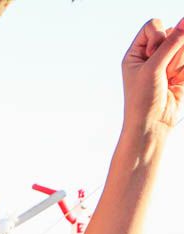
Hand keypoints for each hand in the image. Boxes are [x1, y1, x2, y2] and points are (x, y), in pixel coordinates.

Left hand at [120, 18, 183, 133]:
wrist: (152, 125)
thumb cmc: (143, 98)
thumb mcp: (153, 67)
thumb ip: (171, 43)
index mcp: (136, 52)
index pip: (153, 25)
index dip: (159, 34)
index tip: (153, 54)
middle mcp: (150, 55)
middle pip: (172, 34)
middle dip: (171, 52)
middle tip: (162, 72)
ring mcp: (166, 63)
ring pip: (183, 47)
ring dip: (178, 64)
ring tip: (168, 79)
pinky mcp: (180, 72)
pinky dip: (183, 71)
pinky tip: (175, 83)